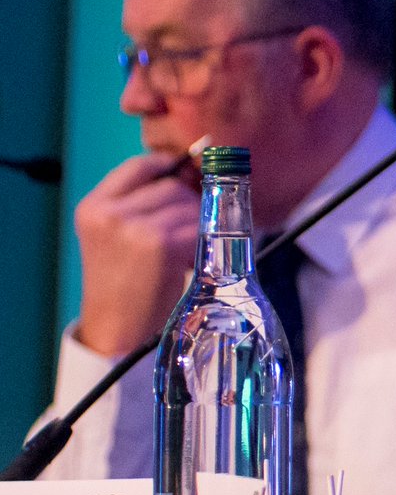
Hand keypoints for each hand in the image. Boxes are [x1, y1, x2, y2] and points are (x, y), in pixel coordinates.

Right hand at [74, 151, 200, 355]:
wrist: (116, 329)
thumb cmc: (124, 283)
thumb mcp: (114, 237)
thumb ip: (139, 205)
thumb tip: (191, 170)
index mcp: (93, 207)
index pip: (139, 165)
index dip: (169, 167)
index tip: (188, 174)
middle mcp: (109, 213)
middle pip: (172, 186)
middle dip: (188, 205)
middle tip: (185, 232)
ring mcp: (133, 227)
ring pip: (190, 206)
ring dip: (198, 225)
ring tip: (183, 250)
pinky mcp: (159, 244)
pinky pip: (199, 229)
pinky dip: (203, 243)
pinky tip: (189, 260)